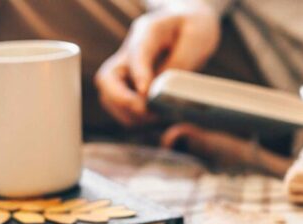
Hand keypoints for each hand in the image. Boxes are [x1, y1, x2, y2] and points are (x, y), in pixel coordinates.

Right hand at [95, 7, 220, 127]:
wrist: (189, 25)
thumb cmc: (193, 29)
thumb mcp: (196, 39)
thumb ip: (179, 63)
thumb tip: (161, 92)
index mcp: (148, 31)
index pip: (136, 52)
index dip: (139, 75)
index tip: (147, 94)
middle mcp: (130, 51)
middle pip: (106, 79)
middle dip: (124, 102)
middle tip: (149, 112)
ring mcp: (126, 68)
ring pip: (109, 97)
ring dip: (129, 114)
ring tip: (156, 118)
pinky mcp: (129, 84)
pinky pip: (121, 107)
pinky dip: (135, 119)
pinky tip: (155, 119)